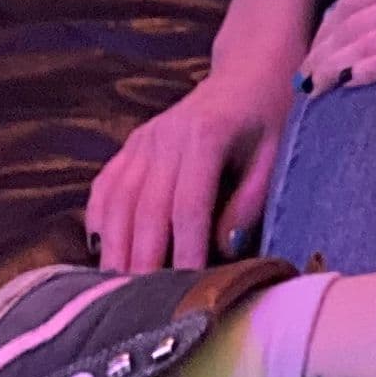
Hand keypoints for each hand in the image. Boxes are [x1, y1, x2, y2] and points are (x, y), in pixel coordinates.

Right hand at [87, 60, 297, 271]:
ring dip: (115, 249)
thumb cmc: (269, 114)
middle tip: (140, 307)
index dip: (186, 250)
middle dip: (142, 261)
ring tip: (114, 292)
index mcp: (205, 135)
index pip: (188, 204)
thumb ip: (250, 200)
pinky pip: (105, 188)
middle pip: (145, 209)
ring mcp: (142, 140)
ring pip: (117, 202)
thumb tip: (223, 250)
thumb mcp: (276, 154)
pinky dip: (99, 222)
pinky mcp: (130, 145)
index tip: (185, 288)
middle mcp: (164, 136)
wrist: (248, 70)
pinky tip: (101, 253)